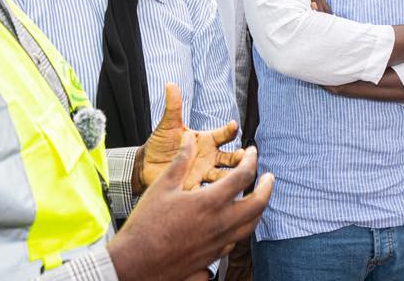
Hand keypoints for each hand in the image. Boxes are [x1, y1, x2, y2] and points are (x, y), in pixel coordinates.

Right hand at [108, 135, 273, 279]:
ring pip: (250, 225)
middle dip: (267, 187)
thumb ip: (180, 162)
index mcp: (210, 202)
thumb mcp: (162, 187)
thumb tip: (189, 140)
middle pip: (258, 204)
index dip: (252, 160)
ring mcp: (218, 243)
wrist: (134, 264)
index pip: (244, 176)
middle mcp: (220, 224)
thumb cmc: (145, 225)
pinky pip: (235, 242)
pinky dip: (241, 228)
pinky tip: (234, 224)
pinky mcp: (211, 258)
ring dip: (258, 209)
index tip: (252, 153)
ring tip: (256, 198)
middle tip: (269, 177)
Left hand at [134, 83, 242, 193]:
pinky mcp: (196, 188)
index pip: (223, 134)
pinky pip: (208, 192)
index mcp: (207, 140)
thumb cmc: (160, 144)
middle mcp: (210, 157)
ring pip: (224, 176)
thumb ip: (173, 107)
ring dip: (231, 176)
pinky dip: (215, 194)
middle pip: (230, 157)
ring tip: (237, 177)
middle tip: (244, 155)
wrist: (145, 167)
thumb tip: (170, 84)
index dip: (229, 129)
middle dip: (238, 156)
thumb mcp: (167, 126)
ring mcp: (205, 173)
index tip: (233, 125)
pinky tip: (218, 196)